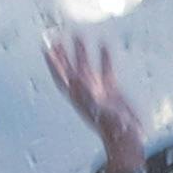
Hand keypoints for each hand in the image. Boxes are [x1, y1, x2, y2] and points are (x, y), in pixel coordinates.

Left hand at [43, 32, 144, 172]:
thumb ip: (87, 95)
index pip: (62, 76)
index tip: (46, 48)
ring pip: (87, 66)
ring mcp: (97, 91)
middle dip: (63, 53)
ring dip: (82, 51)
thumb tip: (76, 80)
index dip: (53, 63)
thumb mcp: (98, 110)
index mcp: (78, 97)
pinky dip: (104, 57)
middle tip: (56, 35)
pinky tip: (105, 43)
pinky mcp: (111, 91)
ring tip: (79, 34)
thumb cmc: (112, 129)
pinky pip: (105, 70)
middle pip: (70, 68)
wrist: (126, 138)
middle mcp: (85, 92)